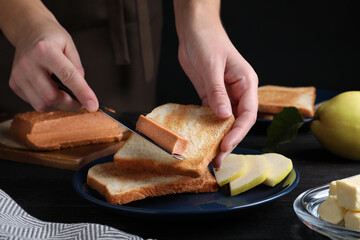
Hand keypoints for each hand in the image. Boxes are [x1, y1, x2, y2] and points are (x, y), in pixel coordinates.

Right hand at [1, 1, 97, 111]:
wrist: (28, 31)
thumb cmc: (51, 38)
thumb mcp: (70, 46)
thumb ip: (77, 69)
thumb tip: (82, 92)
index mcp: (45, 50)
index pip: (68, 76)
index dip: (82, 93)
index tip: (93, 105)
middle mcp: (29, 63)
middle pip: (52, 96)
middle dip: (71, 104)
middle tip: (81, 102)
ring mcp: (19, 75)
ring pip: (42, 104)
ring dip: (59, 105)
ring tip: (65, 94)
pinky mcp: (14, 84)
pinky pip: (35, 103)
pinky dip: (48, 103)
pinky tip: (52, 90)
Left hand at [174, 0, 257, 167]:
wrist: (194, 31)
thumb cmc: (207, 41)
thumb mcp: (212, 67)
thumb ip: (217, 92)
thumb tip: (224, 117)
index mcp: (246, 83)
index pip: (248, 114)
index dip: (238, 132)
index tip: (226, 145)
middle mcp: (238, 92)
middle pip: (237, 122)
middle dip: (229, 141)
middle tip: (217, 159)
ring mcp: (224, 95)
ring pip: (225, 122)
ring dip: (218, 138)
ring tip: (210, 155)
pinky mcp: (211, 96)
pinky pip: (211, 115)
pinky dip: (208, 128)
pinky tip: (202, 139)